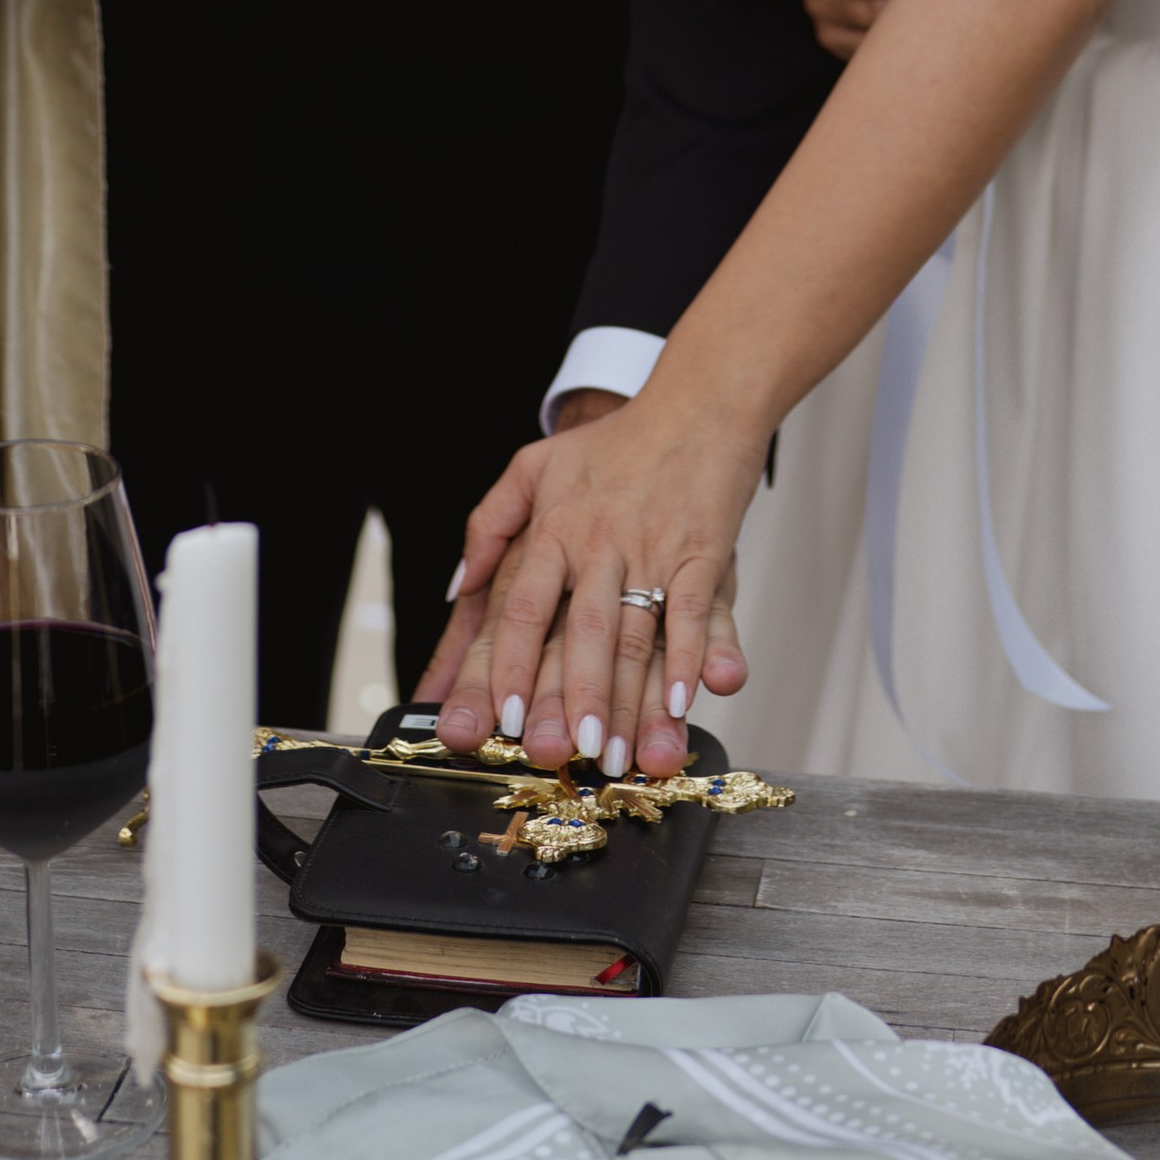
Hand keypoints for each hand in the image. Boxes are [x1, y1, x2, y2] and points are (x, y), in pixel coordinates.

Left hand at [414, 392, 759, 782]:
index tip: (501, 716)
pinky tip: (685, 698)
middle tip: (565, 754)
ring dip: (630, 700)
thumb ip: (490, 522)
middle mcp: (599, 542)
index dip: (511, 666)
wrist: (696, 405)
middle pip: (582, 632)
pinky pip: (693, 611)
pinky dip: (689, 657)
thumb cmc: (615, 445)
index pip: (524, 607)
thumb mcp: (535, 465)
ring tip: (622, 754)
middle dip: (573, 699)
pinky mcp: (702, 552)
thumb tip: (457, 583)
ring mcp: (653, 549)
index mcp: (555, 527)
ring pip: (636, 633)